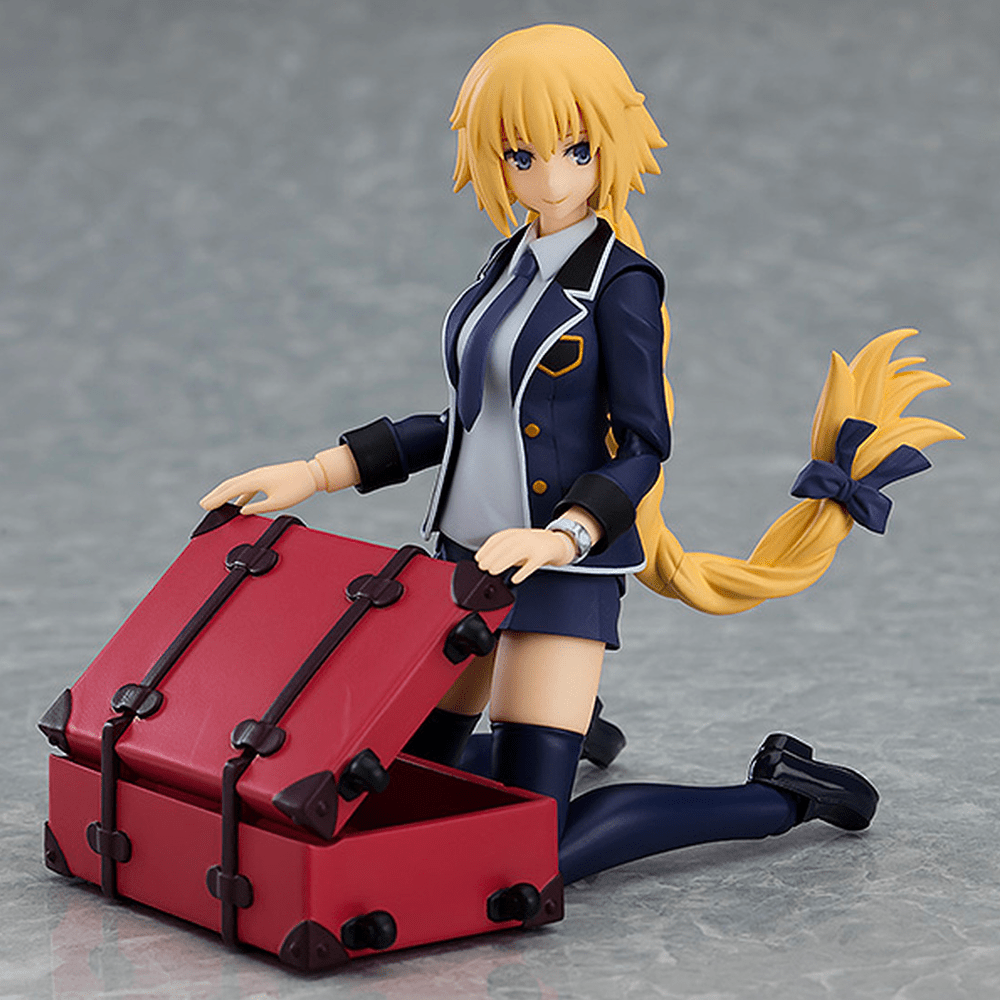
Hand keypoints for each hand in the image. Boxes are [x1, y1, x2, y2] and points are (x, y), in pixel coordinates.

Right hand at [199, 460, 320, 514]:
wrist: (312, 473)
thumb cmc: (298, 488)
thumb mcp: (278, 503)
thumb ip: (258, 507)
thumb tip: (242, 511)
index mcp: (256, 480)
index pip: (231, 490)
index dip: (216, 499)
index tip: (204, 506)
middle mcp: (255, 475)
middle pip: (230, 485)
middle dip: (216, 495)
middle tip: (203, 504)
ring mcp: (260, 474)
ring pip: (238, 484)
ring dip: (225, 493)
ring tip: (216, 503)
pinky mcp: (265, 476)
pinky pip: (247, 485)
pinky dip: (238, 493)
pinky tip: (239, 503)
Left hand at [475, 528, 575, 584]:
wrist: (557, 543)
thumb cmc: (534, 545)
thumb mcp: (517, 543)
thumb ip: (505, 551)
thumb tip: (489, 561)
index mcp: (515, 533)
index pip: (498, 538)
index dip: (486, 548)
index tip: (479, 557)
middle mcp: (524, 537)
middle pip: (505, 545)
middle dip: (492, 556)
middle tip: (483, 566)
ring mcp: (533, 545)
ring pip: (516, 553)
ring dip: (502, 562)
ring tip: (493, 571)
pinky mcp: (542, 555)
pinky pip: (532, 564)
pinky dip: (522, 572)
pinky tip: (515, 579)